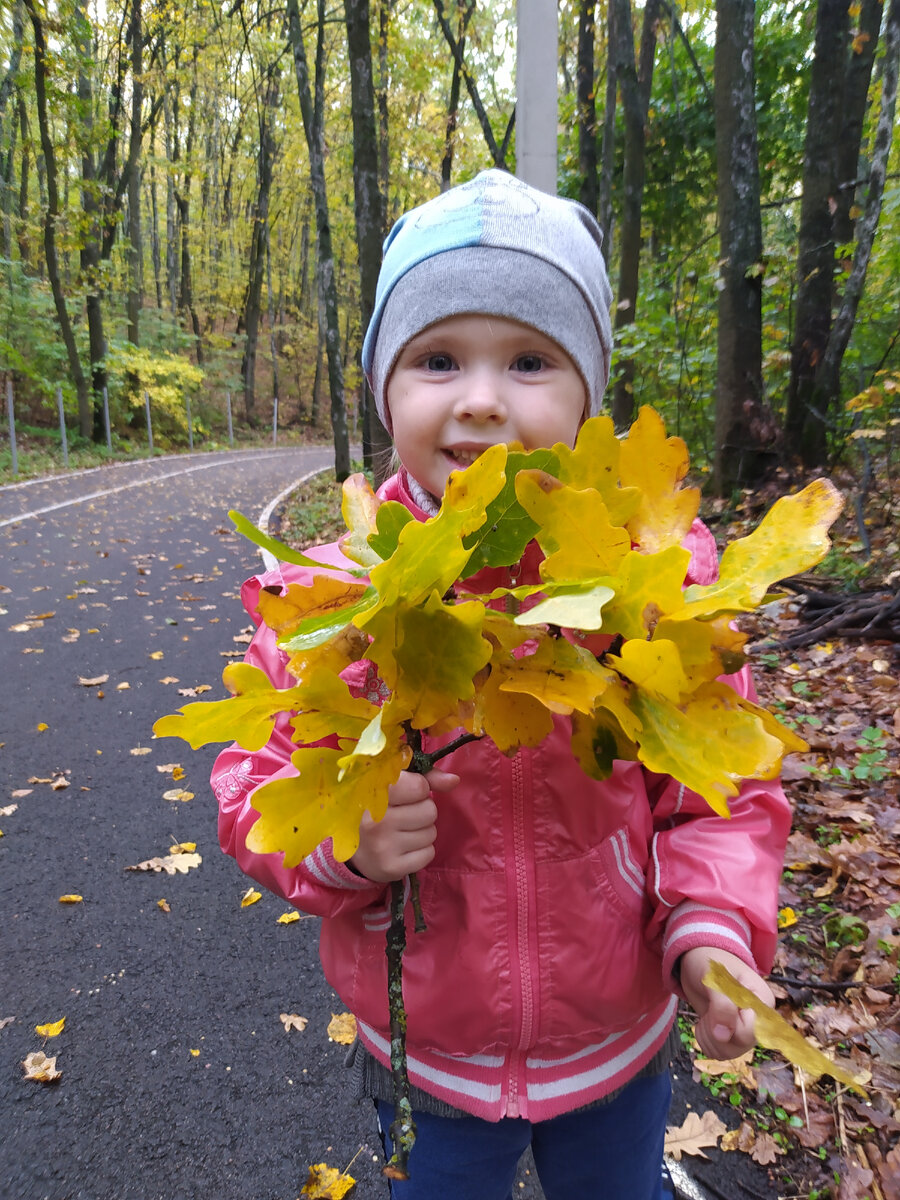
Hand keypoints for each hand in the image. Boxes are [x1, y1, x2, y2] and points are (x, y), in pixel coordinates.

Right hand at [349, 768, 457, 882]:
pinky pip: (429, 853)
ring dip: (422, 831)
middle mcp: (376, 820)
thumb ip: (424, 779)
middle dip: (422, 811)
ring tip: (402, 832)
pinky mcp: (391, 868)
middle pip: (429, 810)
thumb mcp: (392, 787)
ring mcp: (383, 846)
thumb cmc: (376, 810)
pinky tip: (403, 848)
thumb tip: (454, 780)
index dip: (419, 789)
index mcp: (372, 794)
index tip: (406, 794)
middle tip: (403, 815)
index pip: (419, 786)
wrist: (353, 849)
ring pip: (431, 832)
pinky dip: (421, 850)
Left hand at [679, 946, 773, 1059]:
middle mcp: (758, 1019)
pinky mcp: (730, 1036)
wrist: (700, 961)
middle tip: (706, 1014)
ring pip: (730, 1053)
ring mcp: (745, 1029)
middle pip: (741, 1046)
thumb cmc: (710, 962)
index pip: (753, 1031)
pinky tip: (703, 1025)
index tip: (714, 1010)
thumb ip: (721, 1005)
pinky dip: (707, 1043)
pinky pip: (720, 1053)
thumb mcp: (714, 977)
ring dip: (710, 1039)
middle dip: (716, 1034)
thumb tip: (724, 1036)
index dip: (730, 1027)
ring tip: (703, 1019)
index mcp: (762, 1001)